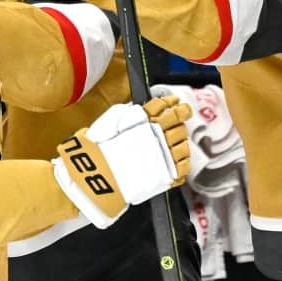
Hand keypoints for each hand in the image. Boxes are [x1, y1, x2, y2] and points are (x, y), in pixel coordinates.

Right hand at [53, 95, 190, 226]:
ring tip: (176, 140)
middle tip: (179, 118)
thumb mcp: (109, 123)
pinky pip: (183, 165)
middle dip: (180, 118)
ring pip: (183, 142)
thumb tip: (137, 109)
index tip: (175, 102)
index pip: (163, 105)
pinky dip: (183, 160)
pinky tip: (177, 158)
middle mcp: (157, 135)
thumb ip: (127, 114)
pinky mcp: (167, 174)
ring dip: (181, 139)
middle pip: (177, 122)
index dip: (171, 102)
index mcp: (143, 120)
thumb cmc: (99, 152)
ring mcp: (164, 155)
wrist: (97, 179)